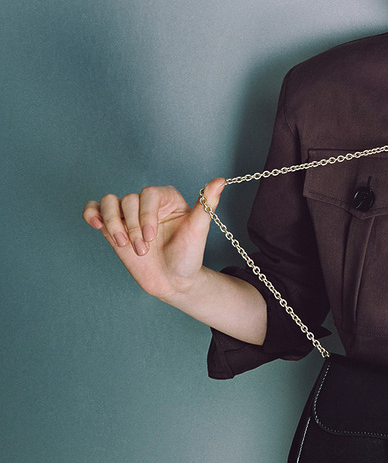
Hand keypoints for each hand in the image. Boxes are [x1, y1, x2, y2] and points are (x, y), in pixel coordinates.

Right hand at [82, 179, 226, 300]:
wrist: (173, 281)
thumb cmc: (188, 256)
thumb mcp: (198, 231)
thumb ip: (207, 204)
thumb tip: (220, 180)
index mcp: (168, 198)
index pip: (148, 193)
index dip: (145, 215)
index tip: (151, 237)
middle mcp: (148, 203)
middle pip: (127, 200)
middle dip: (133, 227)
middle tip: (143, 250)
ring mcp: (129, 215)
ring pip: (109, 202)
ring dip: (113, 224)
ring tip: (123, 243)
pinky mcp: (114, 227)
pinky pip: (96, 210)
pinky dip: (91, 213)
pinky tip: (95, 223)